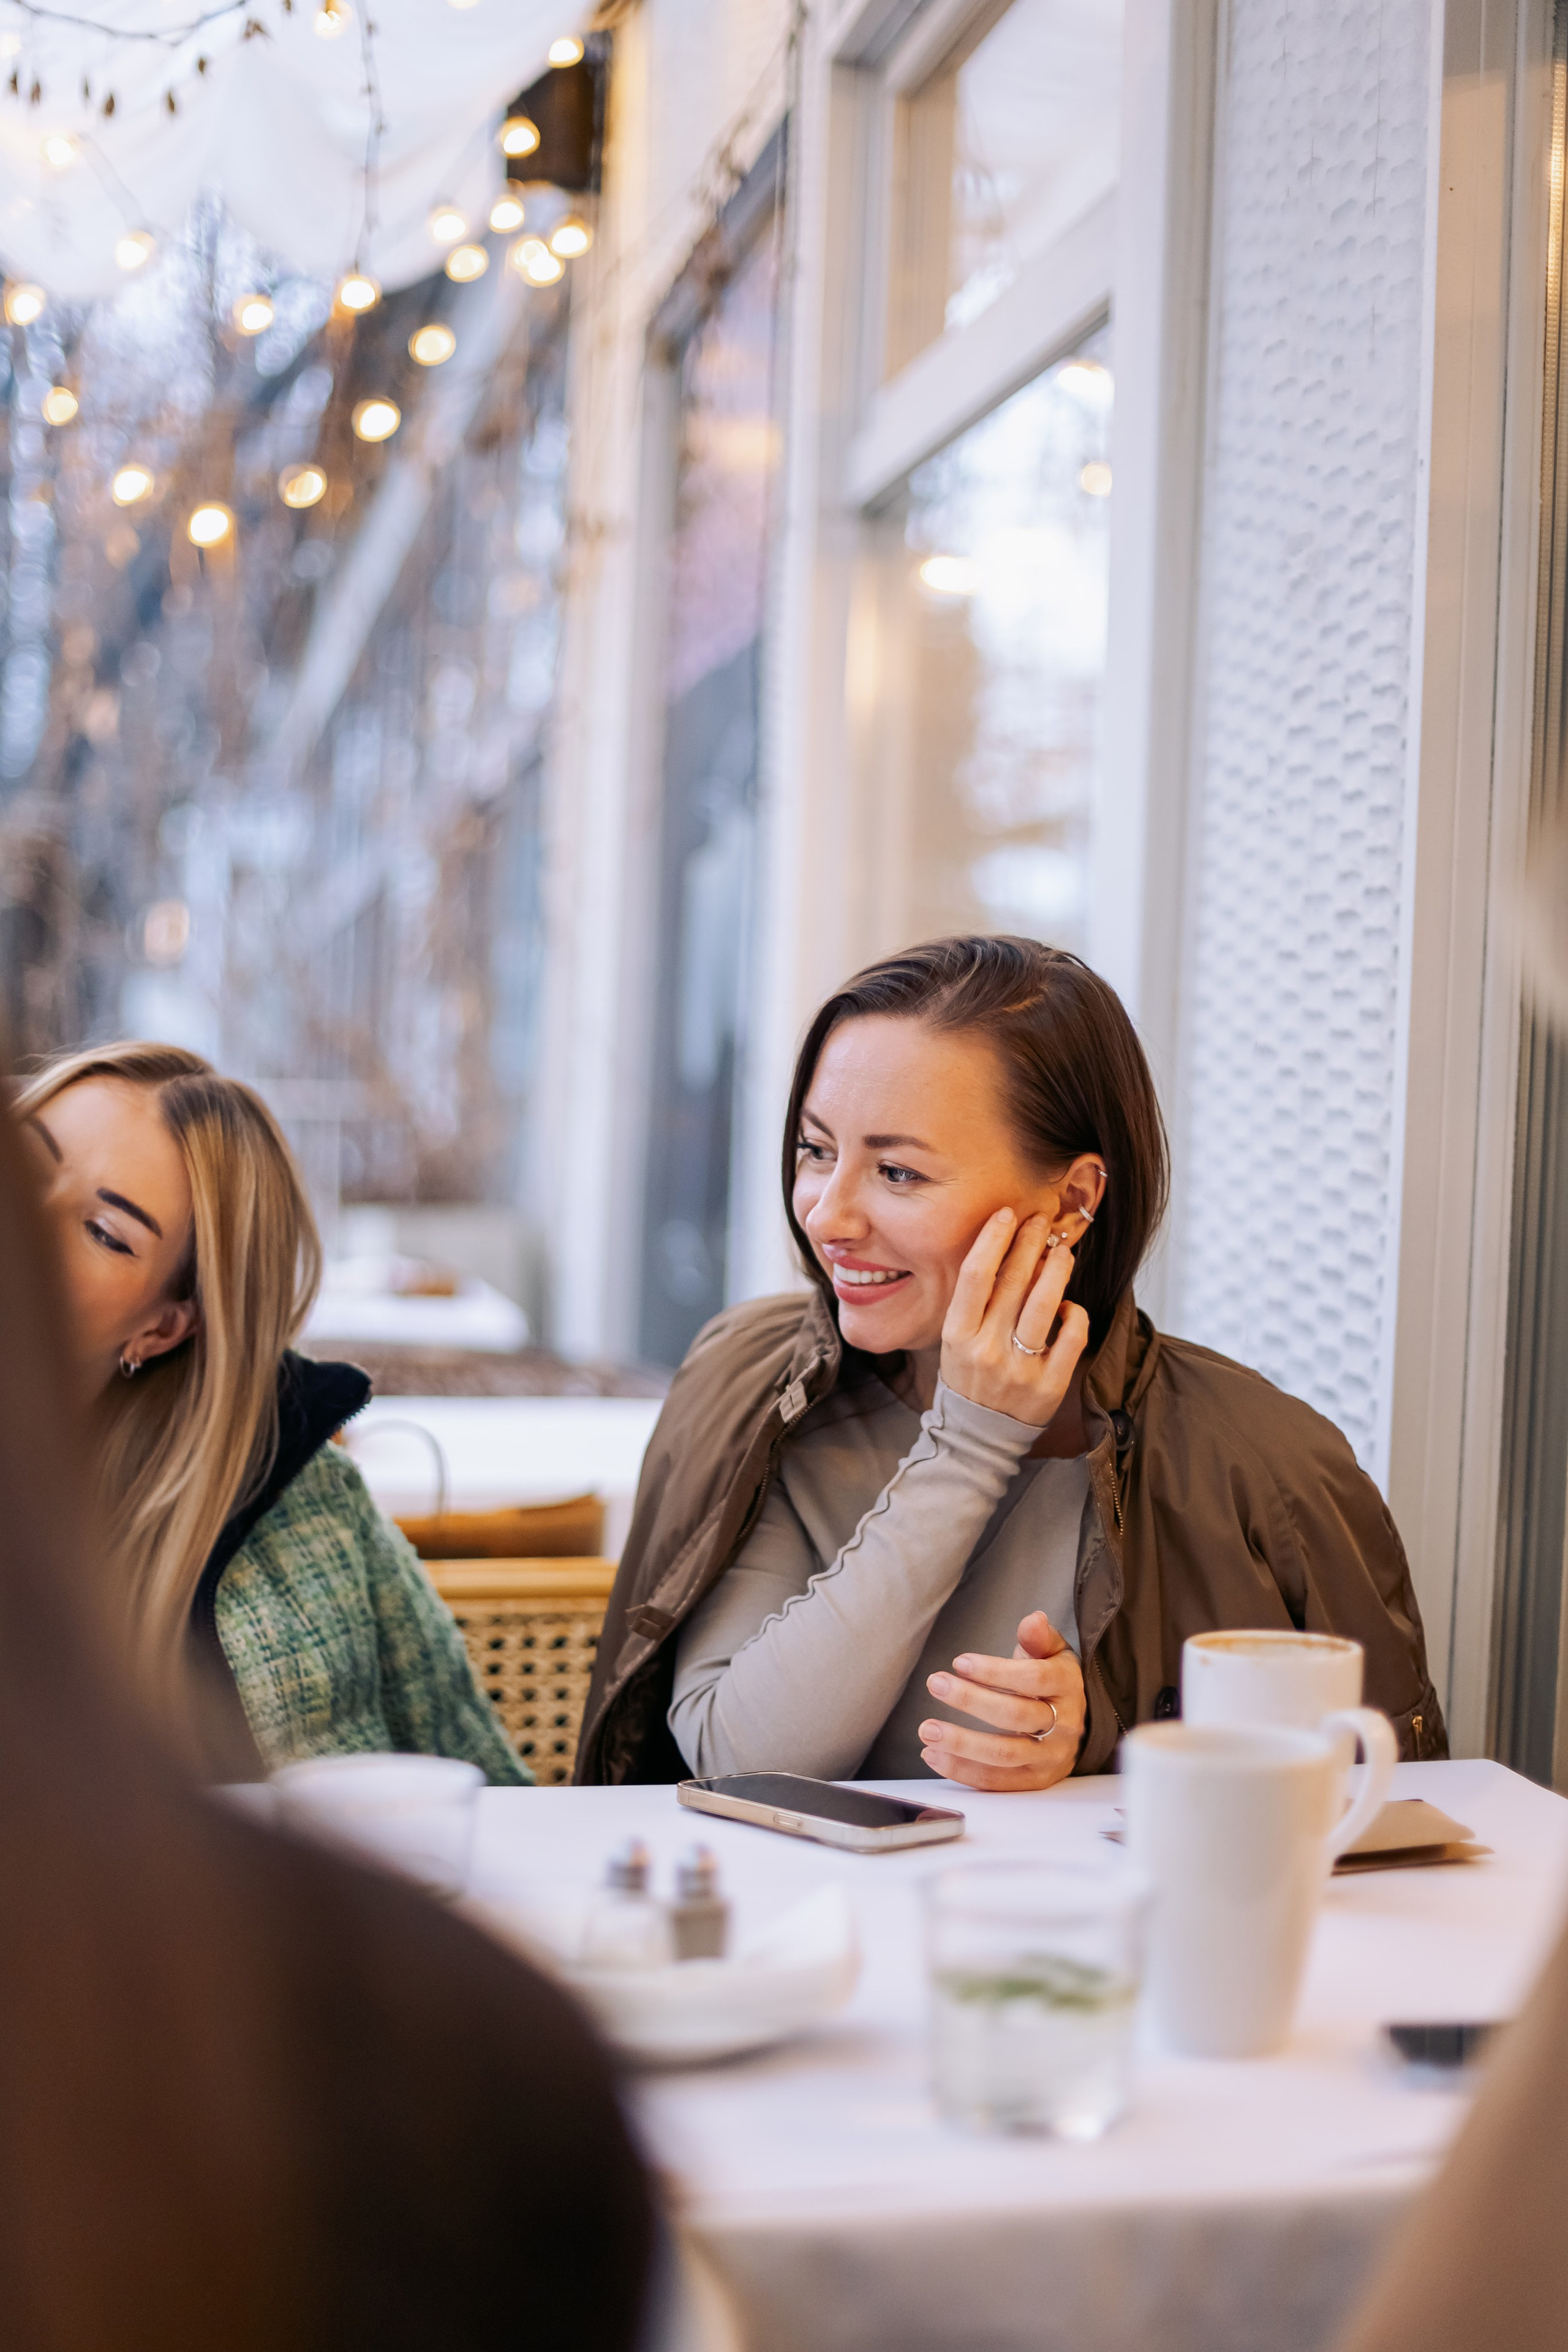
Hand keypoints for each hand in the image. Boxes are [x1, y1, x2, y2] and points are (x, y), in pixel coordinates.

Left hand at [917, 1611, 1085, 1791]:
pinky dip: (962, 1771)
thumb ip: (1040, 1637)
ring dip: (961, 1744)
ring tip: (926, 1729)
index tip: (959, 1662)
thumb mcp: (1053, 1653)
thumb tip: (1033, 1619)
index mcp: (1068, 1687)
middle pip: (1015, 1716)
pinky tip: (932, 1755)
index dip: (995, 1671)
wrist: (1076, 1725)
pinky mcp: (1035, 1782)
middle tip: (935, 1683)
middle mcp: (1064, 1726)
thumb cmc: (1053, 1680)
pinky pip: (996, 1782)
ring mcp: (1051, 1758)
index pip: (1033, 1678)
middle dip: (971, 1700)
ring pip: (1003, 1754)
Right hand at [938, 1209, 1089, 1425]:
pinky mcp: (1050, 1386)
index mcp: (957, 1336)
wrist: (979, 1436)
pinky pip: (1071, 1336)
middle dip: (1029, 1244)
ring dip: (1057, 1269)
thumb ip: (977, 1302)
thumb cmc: (969, 1377)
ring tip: (1062, 1252)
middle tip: (1041, 1222)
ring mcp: (1019, 1369)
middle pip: (1013, 1282)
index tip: (1007, 1214)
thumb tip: (1008, 1251)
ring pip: (1046, 1304)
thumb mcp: (957, 1340)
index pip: (976, 1276)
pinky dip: (1075, 1314)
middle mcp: (986, 1350)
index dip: (993, 1239)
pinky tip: (1069, 1306)